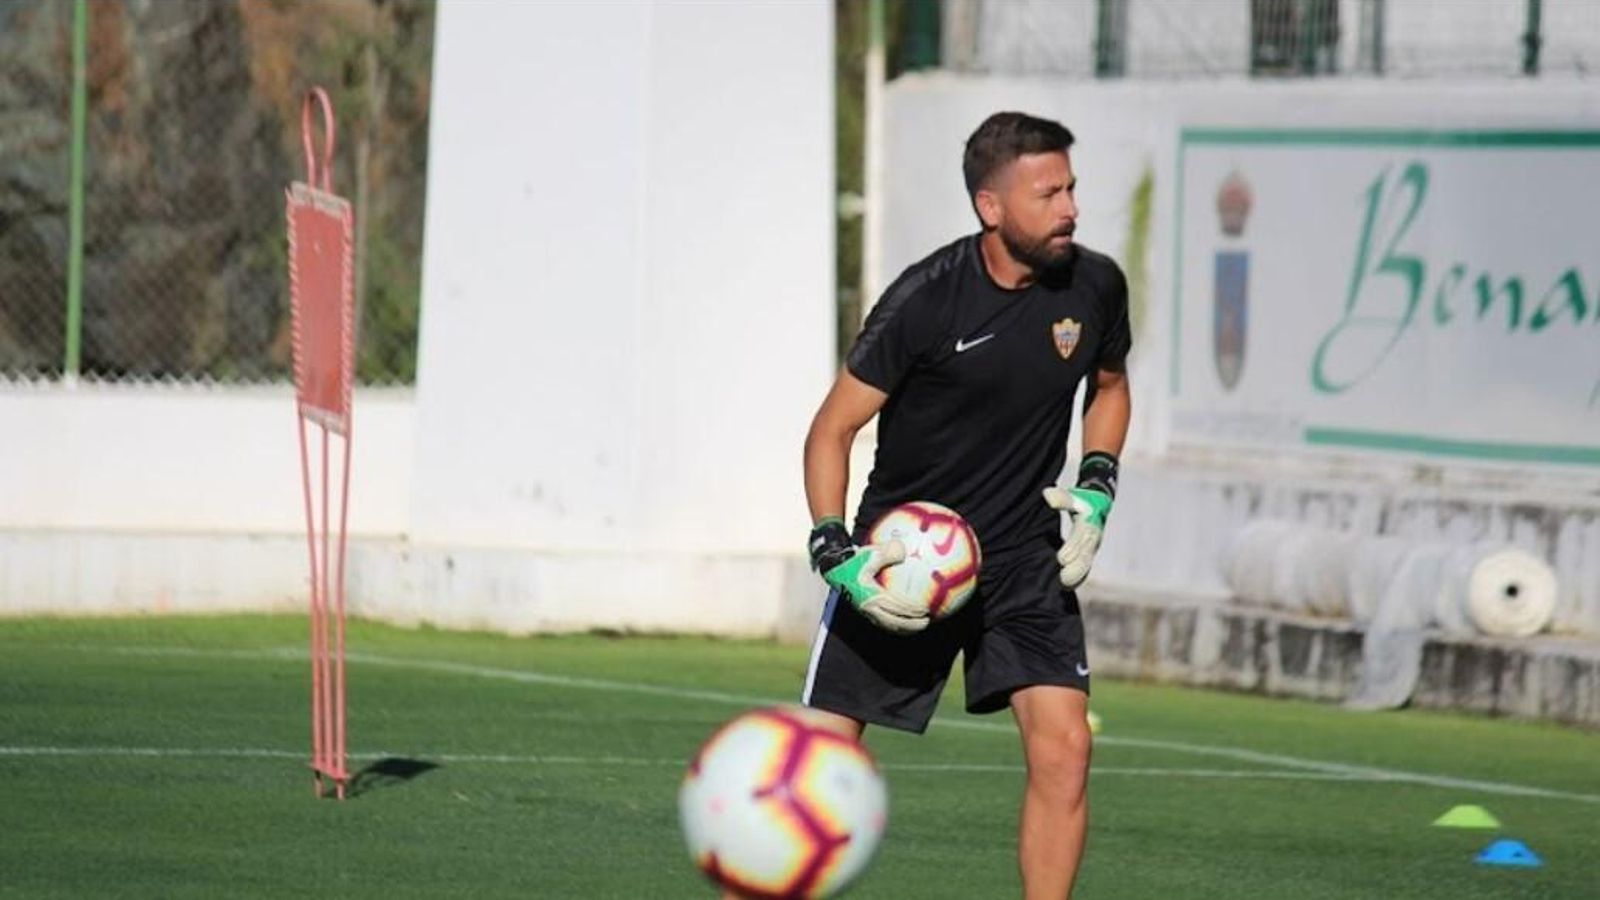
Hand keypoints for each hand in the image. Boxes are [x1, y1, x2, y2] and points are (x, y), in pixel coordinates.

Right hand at [808, 519, 927, 633]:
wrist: (834, 568)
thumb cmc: (854, 559)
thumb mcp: (870, 553)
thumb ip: (888, 551)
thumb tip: (904, 551)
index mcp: (870, 595)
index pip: (895, 606)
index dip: (911, 610)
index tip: (925, 609)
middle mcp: (868, 606)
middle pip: (893, 622)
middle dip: (911, 624)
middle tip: (927, 621)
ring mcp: (865, 611)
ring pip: (887, 625)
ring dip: (904, 628)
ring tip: (918, 626)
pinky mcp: (864, 611)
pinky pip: (883, 621)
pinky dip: (896, 624)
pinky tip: (906, 621)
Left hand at [1042, 486, 1112, 588]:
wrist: (1098, 502)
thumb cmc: (1081, 500)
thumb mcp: (1073, 496)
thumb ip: (1061, 498)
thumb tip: (1048, 496)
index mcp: (1089, 524)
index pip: (1080, 539)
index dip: (1071, 549)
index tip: (1060, 559)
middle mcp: (1093, 538)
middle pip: (1085, 556)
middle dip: (1075, 568)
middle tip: (1062, 579)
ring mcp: (1092, 547)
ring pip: (1085, 564)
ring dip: (1076, 576)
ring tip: (1063, 585)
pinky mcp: (1089, 553)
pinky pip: (1085, 567)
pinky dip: (1078, 578)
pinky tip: (1066, 587)